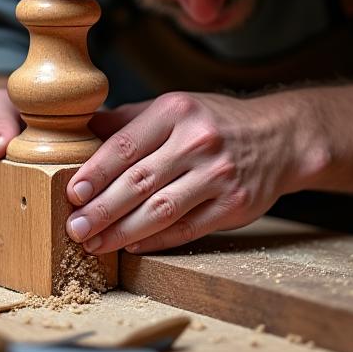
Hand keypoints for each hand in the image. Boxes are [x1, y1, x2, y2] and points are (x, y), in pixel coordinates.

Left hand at [64, 91, 327, 253]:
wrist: (280, 137)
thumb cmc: (215, 122)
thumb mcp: (176, 107)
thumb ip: (130, 119)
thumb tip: (81, 130)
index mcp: (176, 112)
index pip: (126, 145)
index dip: (96, 173)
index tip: (73, 193)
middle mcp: (198, 141)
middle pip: (140, 181)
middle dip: (102, 209)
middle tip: (75, 228)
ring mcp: (219, 175)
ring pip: (162, 210)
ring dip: (122, 231)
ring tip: (94, 243)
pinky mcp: (235, 204)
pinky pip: (188, 228)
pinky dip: (156, 240)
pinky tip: (131, 245)